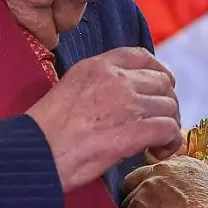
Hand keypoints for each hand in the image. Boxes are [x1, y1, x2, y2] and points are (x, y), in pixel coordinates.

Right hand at [28, 47, 182, 191]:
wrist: (36, 152)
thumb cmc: (45, 132)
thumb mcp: (68, 90)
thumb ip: (97, 86)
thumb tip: (122, 101)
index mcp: (96, 66)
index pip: (141, 56)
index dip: (159, 71)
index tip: (162, 88)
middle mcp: (115, 79)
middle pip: (162, 83)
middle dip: (166, 104)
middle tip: (158, 124)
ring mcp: (127, 104)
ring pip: (169, 107)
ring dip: (169, 125)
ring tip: (157, 143)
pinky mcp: (135, 131)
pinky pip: (169, 129)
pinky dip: (170, 142)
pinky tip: (158, 152)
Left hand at [121, 156, 207, 207]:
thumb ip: (188, 183)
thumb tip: (177, 194)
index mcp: (180, 164)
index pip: (154, 169)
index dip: (153, 187)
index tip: (158, 201)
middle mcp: (160, 172)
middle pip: (134, 182)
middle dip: (139, 200)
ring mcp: (145, 191)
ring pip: (127, 206)